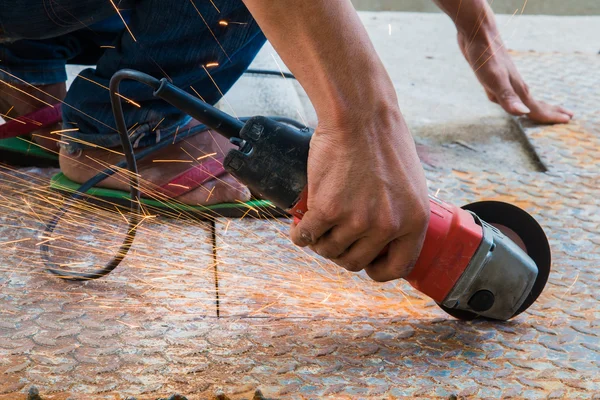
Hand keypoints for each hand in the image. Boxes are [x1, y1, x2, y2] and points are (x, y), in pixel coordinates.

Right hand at [289, 104, 429, 281]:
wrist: (359, 115)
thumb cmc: (382, 142)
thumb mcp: (409, 183)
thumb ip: (400, 213)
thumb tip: (383, 238)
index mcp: (414, 221)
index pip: (397, 267)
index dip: (376, 270)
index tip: (365, 263)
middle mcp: (388, 226)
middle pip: (355, 262)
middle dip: (341, 252)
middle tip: (333, 235)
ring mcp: (357, 220)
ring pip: (329, 250)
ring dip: (319, 242)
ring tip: (317, 226)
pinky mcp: (328, 209)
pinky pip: (307, 236)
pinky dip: (299, 235)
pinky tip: (299, 227)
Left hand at [458, 32, 573, 123]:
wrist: (478, 34)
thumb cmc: (485, 57)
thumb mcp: (494, 80)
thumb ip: (508, 97)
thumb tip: (524, 113)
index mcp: (517, 88)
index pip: (536, 108)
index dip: (549, 117)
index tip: (566, 121)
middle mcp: (515, 84)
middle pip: (535, 102)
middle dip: (549, 111)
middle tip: (567, 116)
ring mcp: (507, 79)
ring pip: (523, 97)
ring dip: (534, 105)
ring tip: (543, 110)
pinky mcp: (497, 75)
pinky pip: (510, 93)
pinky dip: (517, 99)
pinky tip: (514, 98)